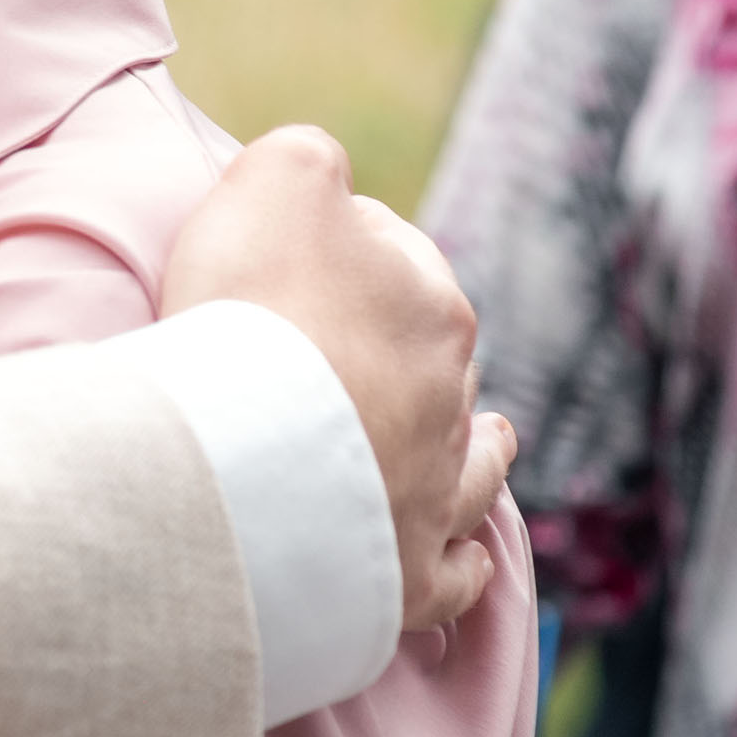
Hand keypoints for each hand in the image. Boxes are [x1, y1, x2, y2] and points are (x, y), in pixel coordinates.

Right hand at [166, 124, 512, 638]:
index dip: (353, 250)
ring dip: (475, 454)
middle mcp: (450, 401)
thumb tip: (324, 175)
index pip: (401, 257)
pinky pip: (451, 573)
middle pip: (439, 362)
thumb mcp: (275, 178)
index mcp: (432, 305)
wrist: (245, 453)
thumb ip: (308, 159)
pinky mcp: (405, 577)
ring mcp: (432, 492)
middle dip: (411, 353)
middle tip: (366, 355)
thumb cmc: (254, 307)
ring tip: (491, 443)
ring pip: (470, 467)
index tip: (304, 259)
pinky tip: (467, 567)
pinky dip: (462, 567)